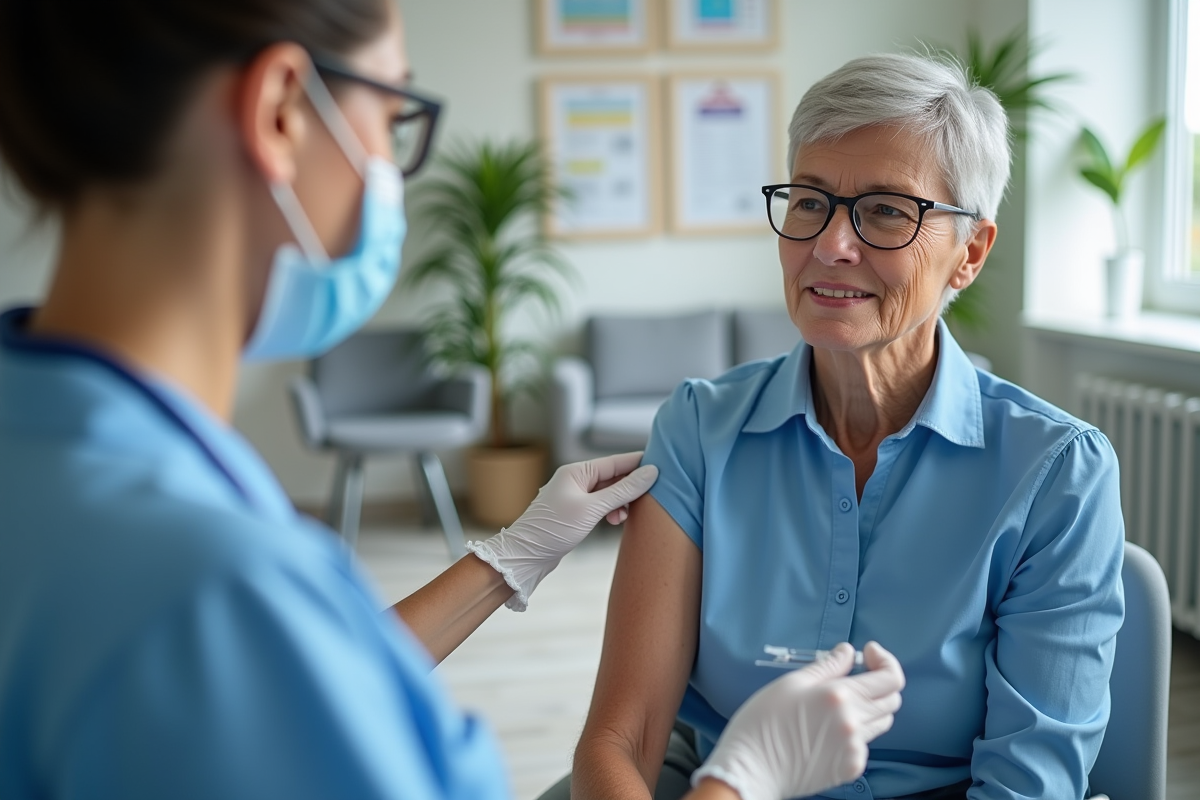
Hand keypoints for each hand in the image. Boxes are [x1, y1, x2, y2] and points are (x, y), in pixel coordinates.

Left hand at [466, 452, 657, 610]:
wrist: (527, 556)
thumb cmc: (554, 530)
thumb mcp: (593, 509)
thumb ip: (623, 490)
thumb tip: (650, 473)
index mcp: (576, 471)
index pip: (615, 461)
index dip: (638, 463)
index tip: (662, 464)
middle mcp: (575, 479)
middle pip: (613, 476)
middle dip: (630, 487)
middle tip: (650, 498)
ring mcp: (574, 496)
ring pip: (608, 492)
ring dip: (620, 502)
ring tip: (624, 516)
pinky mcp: (574, 512)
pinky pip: (600, 504)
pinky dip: (611, 511)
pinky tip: (615, 520)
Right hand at [691, 642, 904, 799]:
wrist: (752, 768)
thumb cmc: (763, 721)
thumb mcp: (790, 683)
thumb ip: (827, 666)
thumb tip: (848, 652)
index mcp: (840, 696)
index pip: (890, 678)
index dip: (886, 661)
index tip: (869, 653)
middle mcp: (854, 722)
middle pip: (892, 700)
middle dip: (880, 683)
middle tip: (856, 677)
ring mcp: (855, 748)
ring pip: (881, 722)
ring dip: (870, 707)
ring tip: (841, 704)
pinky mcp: (850, 768)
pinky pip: (865, 744)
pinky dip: (855, 732)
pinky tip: (829, 731)